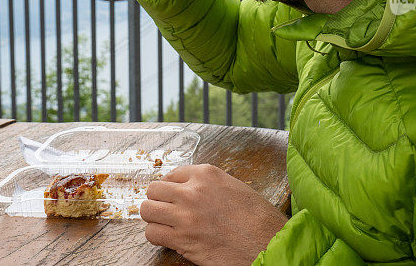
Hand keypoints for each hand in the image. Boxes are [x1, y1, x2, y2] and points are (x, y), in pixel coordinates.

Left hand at [141, 164, 287, 265]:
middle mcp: (192, 191)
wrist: (267, 242)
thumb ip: (208, 184)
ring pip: (148, 210)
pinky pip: (152, 233)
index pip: (171, 174)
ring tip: (165, 224)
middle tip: (166, 210)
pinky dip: (157, 236)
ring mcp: (185, 215)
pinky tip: (169, 238)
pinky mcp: (182, 239)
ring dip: (154, 217)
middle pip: (154, 190)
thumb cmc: (257, 217)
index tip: (172, 196)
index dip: (170, 187)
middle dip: (158, 200)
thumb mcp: (233, 186)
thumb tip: (188, 189)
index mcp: (206, 175)